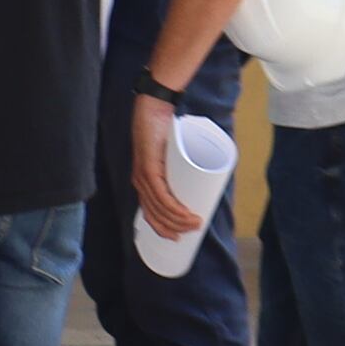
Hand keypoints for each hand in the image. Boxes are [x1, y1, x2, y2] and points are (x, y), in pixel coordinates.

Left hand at [128, 89, 200, 244]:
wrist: (155, 107)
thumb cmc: (165, 131)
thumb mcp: (173, 154)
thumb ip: (183, 166)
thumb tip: (204, 179)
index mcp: (144, 182)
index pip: (150, 213)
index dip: (163, 228)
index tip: (178, 238)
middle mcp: (139, 182)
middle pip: (155, 214)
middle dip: (175, 228)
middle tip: (194, 231)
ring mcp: (142, 176)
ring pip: (160, 207)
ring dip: (179, 220)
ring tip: (196, 223)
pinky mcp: (148, 168)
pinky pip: (160, 195)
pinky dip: (173, 208)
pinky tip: (184, 215)